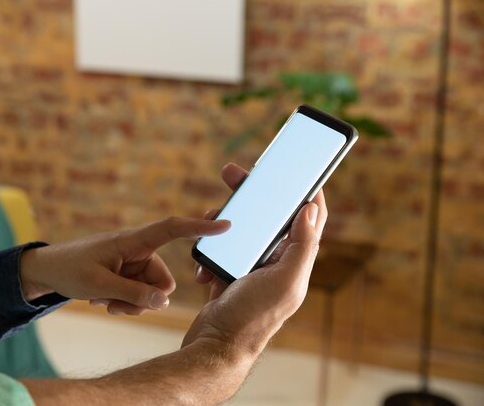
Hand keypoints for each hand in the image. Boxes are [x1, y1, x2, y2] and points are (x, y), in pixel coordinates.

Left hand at [19, 217, 230, 314]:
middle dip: (144, 299)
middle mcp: (139, 251)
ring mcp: (134, 264)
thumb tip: (162, 303)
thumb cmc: (70, 269)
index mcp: (133, 241)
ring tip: (103, 299)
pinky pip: (141, 296)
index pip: (172, 229)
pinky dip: (125, 302)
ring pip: (152, 294)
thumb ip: (132, 294)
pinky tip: (103, 299)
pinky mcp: (129, 274)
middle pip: (163, 282)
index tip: (226, 224)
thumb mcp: (99, 285)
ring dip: (130, 303)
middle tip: (114, 302)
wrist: (49, 270)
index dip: (199, 227)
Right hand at [183, 163, 326, 358]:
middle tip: (232, 174)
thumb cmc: (252, 317)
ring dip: (223, 223)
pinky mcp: (228, 273)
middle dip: (252, 195)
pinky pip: (220, 249)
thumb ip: (302, 246)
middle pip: (268, 218)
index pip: (307, 219)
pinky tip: (203, 265)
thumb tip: (312, 210)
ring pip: (240, 230)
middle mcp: (276, 263)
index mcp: (294, 261)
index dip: (303, 192)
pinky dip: (209, 250)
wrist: (216, 346)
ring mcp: (250, 268)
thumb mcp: (284, 281)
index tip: (293, 170)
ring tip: (208, 220)